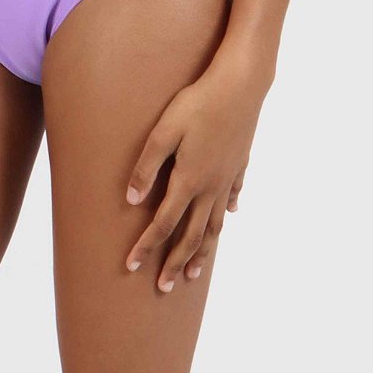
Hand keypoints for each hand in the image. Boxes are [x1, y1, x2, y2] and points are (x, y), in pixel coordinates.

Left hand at [124, 61, 263, 291]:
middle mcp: (210, 187)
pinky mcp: (240, 164)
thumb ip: (147, 167)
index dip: (146, 248)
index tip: (131, 267)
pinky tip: (228, 217)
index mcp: (189, 181)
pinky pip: (232, 196)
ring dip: (203, 251)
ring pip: (215, 225)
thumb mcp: (163, 131)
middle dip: (176, 263)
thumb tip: (131, 201)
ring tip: (195, 273)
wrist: (242, 85)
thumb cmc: (197, 103)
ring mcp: (228, 178)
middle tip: (165, 287)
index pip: (163, 225)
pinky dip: (227, 212)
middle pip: (192, 236)